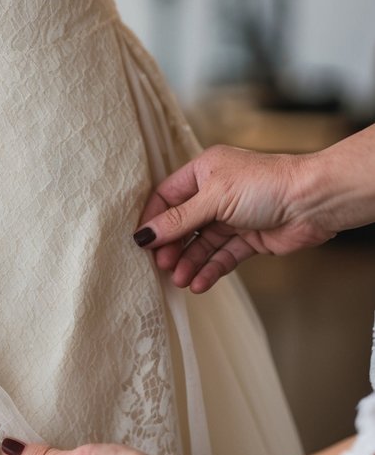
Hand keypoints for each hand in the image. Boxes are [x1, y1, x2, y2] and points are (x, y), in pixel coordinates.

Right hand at [134, 144, 335, 291]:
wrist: (314, 202)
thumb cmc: (266, 185)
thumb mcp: (214, 198)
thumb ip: (179, 219)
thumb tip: (145, 234)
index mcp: (205, 171)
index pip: (168, 196)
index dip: (154, 219)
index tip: (141, 242)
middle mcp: (217, 193)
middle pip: (183, 223)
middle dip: (172, 245)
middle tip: (162, 265)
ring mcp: (233, 217)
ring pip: (202, 243)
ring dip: (190, 262)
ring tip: (180, 280)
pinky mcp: (249, 238)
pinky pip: (223, 256)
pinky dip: (210, 269)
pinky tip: (199, 283)